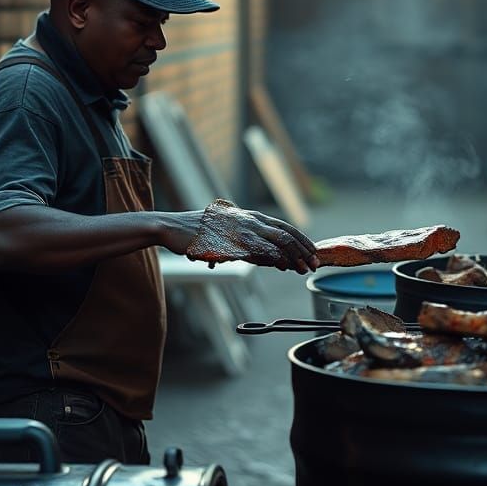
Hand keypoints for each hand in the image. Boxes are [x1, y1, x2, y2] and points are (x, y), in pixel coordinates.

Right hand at [175, 200, 319, 273]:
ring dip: (293, 255)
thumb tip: (270, 260)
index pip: (284, 227)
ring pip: (276, 240)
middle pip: (286, 233)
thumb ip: (249, 247)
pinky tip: (281, 266)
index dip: (301, 241)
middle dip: (303, 249)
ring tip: (303, 268)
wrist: (172, 228)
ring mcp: (240, 228)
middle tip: (314, 264)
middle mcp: (248, 219)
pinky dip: (273, 258)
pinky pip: (257, 249)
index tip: (313, 253)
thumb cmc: (198, 234)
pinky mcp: (231, 239)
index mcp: (249, 217)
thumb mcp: (227, 237)